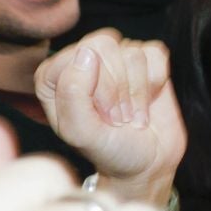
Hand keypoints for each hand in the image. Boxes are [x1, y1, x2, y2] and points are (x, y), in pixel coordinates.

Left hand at [35, 29, 184, 209]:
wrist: (148, 164)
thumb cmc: (109, 151)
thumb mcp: (81, 133)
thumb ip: (72, 94)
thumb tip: (86, 53)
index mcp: (54, 76)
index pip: (77, 56)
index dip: (97, 88)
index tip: (103, 117)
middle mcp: (82, 61)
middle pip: (104, 46)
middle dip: (118, 88)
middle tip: (119, 117)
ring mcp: (115, 58)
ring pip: (132, 53)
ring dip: (137, 91)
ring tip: (132, 115)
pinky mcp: (145, 59)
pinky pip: (155, 54)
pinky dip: (156, 81)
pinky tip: (148, 101)